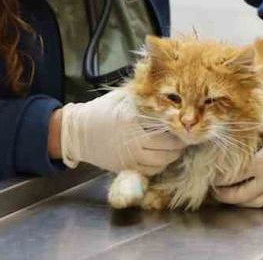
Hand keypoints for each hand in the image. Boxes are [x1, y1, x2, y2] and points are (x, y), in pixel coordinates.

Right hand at [60, 89, 184, 174]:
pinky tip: (161, 155)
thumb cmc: (102, 110)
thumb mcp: (122, 96)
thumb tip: (168, 90)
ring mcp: (130, 158)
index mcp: (132, 120)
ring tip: (174, 145)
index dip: (177, 126)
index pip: (165, 126)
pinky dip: (160, 164)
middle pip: (169, 148)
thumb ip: (144, 94)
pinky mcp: (126, 168)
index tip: (182, 122)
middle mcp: (133, 141)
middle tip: (183, 134)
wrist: (79, 132)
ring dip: (172, 154)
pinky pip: (151, 171)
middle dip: (179, 142)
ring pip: (162, 162)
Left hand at [213, 107, 262, 206]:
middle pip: (241, 195)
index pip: (233, 176)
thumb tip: (240, 128)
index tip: (210, 175)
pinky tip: (254, 195)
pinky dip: (258, 200)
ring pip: (256, 203)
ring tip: (231, 196)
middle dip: (225, 195)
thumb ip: (253, 125)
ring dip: (240, 201)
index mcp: (262, 163)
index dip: (219, 178)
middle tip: (215, 191)